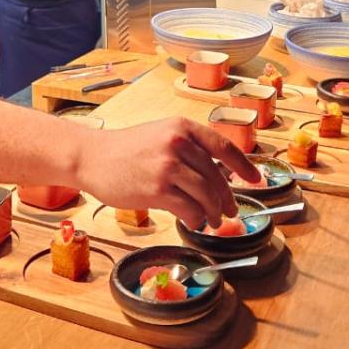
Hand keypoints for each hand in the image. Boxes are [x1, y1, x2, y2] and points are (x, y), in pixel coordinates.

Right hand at [75, 117, 259, 230]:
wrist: (91, 157)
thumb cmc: (126, 150)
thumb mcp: (161, 135)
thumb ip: (188, 148)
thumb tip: (219, 174)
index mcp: (182, 127)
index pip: (224, 148)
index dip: (245, 167)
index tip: (256, 181)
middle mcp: (178, 143)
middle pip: (217, 177)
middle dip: (227, 199)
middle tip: (229, 212)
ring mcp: (168, 166)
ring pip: (206, 195)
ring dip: (213, 213)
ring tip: (212, 221)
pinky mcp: (157, 189)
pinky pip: (189, 209)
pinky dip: (196, 218)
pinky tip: (193, 220)